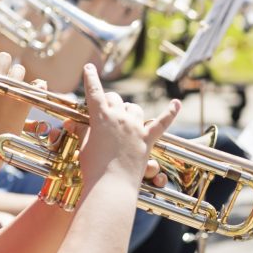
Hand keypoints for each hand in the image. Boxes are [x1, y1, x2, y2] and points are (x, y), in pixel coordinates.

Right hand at [0, 46, 36, 139]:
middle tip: (4, 72)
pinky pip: (38, 84)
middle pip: (6, 57)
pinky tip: (34, 90)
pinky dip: (38, 86)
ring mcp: (9, 91)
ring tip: (14, 86)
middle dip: (6, 63)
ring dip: (18, 75)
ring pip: (20, 69)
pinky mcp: (23, 101)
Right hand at [77, 63, 179, 184]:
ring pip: (134, 108)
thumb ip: (83, 131)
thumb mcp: (84, 146)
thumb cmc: (93, 168)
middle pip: (115, 99)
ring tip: (122, 118)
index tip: (89, 67)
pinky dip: (170, 112)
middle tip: (102, 111)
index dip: (90, 79)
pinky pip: (163, 122)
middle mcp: (120, 118)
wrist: (111, 185)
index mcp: (101, 118)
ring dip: (128, 109)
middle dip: (107, 102)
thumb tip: (76, 124)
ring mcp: (136, 128)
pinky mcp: (148, 139)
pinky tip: (176, 103)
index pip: (94, 93)